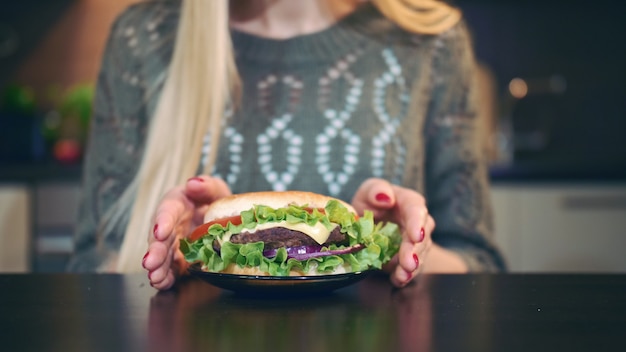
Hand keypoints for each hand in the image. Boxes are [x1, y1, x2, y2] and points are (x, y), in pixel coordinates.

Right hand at [142, 175, 230, 289]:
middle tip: (150, 263)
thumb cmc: (215, 201)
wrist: (223, 219)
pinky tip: (163, 284)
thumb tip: (193, 184)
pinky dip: (167, 277)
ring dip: (158, 267)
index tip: (160, 232)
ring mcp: (174, 243)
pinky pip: (171, 268)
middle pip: (160, 237)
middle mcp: (171, 224)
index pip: (168, 210)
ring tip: (155, 278)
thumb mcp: (216, 189)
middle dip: (155, 251)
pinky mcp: (180, 259)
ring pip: (163, 255)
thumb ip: (207, 186)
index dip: (163, 221)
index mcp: (177, 204)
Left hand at [351, 178, 434, 286]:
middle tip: (409, 262)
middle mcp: (417, 223)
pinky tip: (398, 280)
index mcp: (409, 203)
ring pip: (418, 255)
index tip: (415, 236)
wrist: (367, 222)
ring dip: (411, 267)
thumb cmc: (371, 202)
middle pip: (421, 236)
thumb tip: (385, 197)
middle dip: (415, 251)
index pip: (416, 210)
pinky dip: (403, 276)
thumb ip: (375, 190)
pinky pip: (409, 269)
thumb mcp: (368, 191)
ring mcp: (414, 243)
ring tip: (403, 275)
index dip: (416, 223)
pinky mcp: (407, 259)